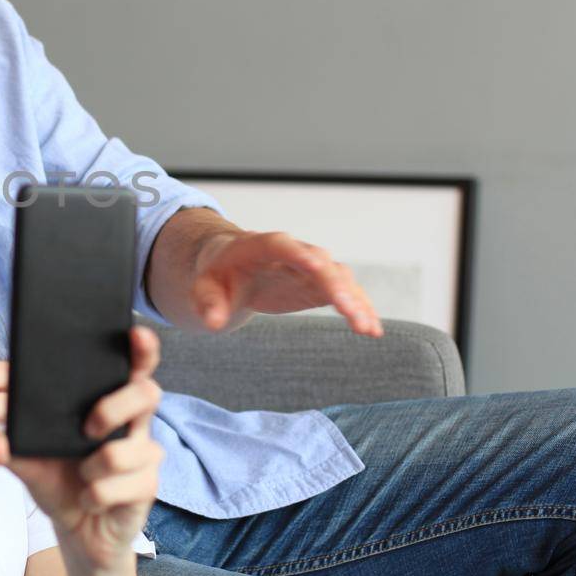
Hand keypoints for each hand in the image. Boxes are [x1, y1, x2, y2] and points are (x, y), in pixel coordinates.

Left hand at [0, 326, 164, 571]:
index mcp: (109, 403)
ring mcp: (145, 454)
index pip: (132, 368)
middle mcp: (133, 424)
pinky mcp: (148, 486)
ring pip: (131, 448)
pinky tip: (91, 499)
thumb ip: (10, 449)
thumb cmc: (60, 482)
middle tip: (88, 426)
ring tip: (82, 476)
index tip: (135, 333)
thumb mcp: (29, 463)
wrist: (78, 531)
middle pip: (148, 393)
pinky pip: (125, 484)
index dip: (141, 349)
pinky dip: (97, 494)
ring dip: (96, 467)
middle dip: (116, 406)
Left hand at [192, 230, 382, 336]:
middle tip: (351, 313)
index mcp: (261, 245)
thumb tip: (213, 321)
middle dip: (336, 286)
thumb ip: (207, 303)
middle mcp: (294, 252)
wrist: (231, 267)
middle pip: (320, 264)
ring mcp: (311, 267)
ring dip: (355, 301)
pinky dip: (360, 309)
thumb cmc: (216, 274)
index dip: (301, 255)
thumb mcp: (203, 288)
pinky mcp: (320, 284)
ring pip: (339, 278)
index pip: (283, 246)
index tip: (320, 267)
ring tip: (368, 328)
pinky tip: (373, 330)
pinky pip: (345, 293)